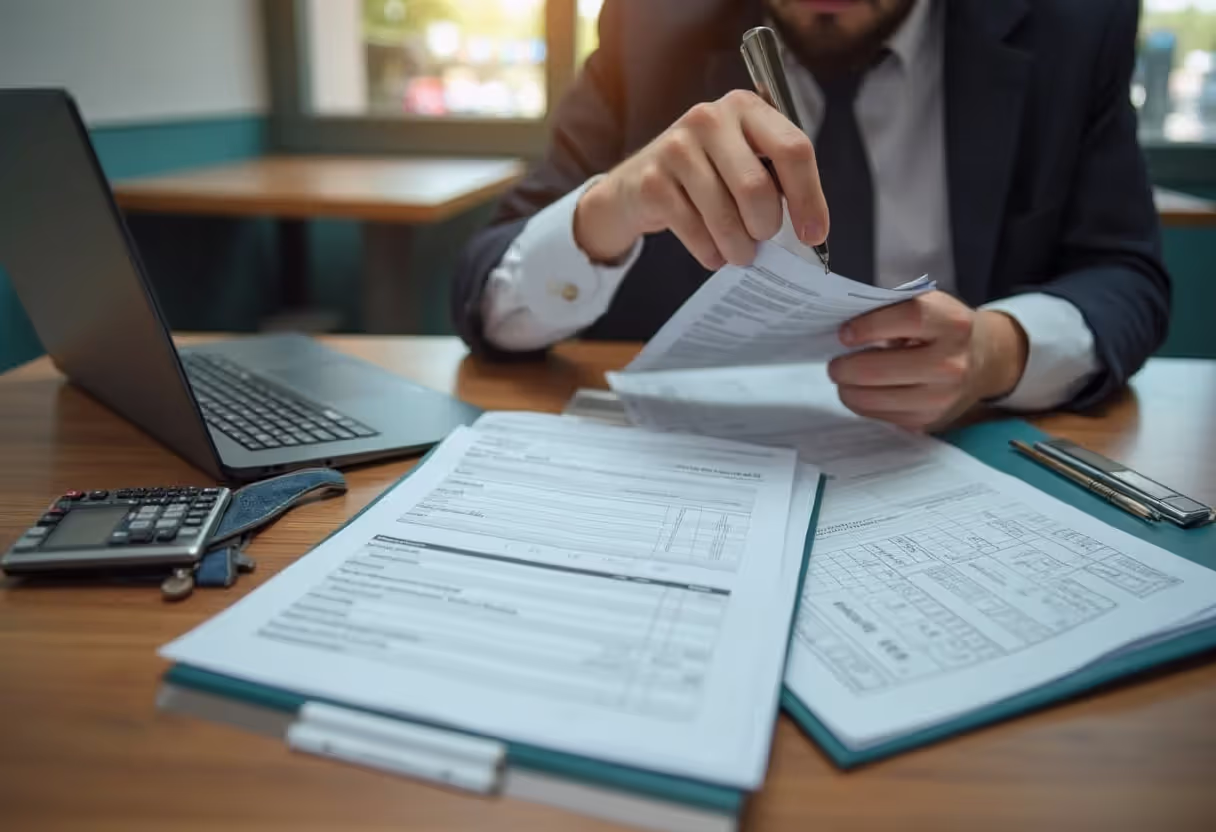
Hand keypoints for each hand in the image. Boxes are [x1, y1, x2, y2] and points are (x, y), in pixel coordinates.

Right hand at [572, 90, 828, 268]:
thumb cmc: (706, 176)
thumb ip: (778, 180)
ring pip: (725, 216)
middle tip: (762, 240)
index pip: (793, 149)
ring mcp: (676, 147)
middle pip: (757, 188)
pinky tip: (712, 252)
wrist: (637, 186)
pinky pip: (695, 232)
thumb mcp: (745, 161)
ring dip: (739, 248)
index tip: (814, 235)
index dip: (809, 198)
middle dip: (765, 227)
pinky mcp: (653, 182)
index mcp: (746, 107)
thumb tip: (811, 230)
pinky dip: (711, 253)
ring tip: (740, 253)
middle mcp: (710, 118)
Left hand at [827, 292, 1028, 430]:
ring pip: (872, 398)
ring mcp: (941, 396)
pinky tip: (862, 391)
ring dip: (847, 389)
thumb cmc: (941, 328)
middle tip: (834, 364)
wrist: (983, 360)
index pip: (906, 319)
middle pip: (878, 369)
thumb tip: (842, 327)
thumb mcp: (928, 305)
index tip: (844, 334)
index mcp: (951, 323)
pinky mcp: (928, 419)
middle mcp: (951, 362)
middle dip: (844, 367)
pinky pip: (879, 416)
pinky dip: (862, 403)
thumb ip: (891, 309)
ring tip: (843, 377)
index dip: (867, 326)